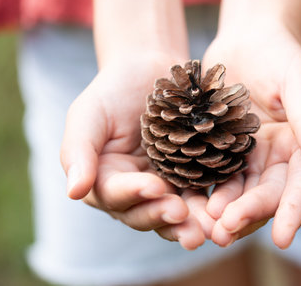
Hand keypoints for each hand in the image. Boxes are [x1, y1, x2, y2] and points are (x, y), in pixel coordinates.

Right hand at [60, 54, 213, 249]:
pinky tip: (225, 208)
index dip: (133, 194)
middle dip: (164, 218)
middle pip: (146, 213)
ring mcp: (165, 186)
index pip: (115, 195)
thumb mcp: (88, 114)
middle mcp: (135, 191)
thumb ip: (78, 151)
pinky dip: (211, 204)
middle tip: (184, 220)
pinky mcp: (191, 177)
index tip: (154, 187)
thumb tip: (74, 192)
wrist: (148, 72)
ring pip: (175, 212)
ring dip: (191, 223)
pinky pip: (201, 194)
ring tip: (209, 229)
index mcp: (104, 180)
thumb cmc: (113, 91)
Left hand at [203, 24, 300, 248]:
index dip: (293, 212)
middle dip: (248, 215)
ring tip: (206, 228)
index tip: (283, 239)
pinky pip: (215, 176)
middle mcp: (277, 159)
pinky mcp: (222, 151)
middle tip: (224, 233)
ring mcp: (249, 157)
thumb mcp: (299, 81)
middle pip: (266, 195)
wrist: (247, 39)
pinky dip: (206, 191)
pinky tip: (191, 203)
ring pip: (239, 193)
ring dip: (224, 213)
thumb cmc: (279, 54)